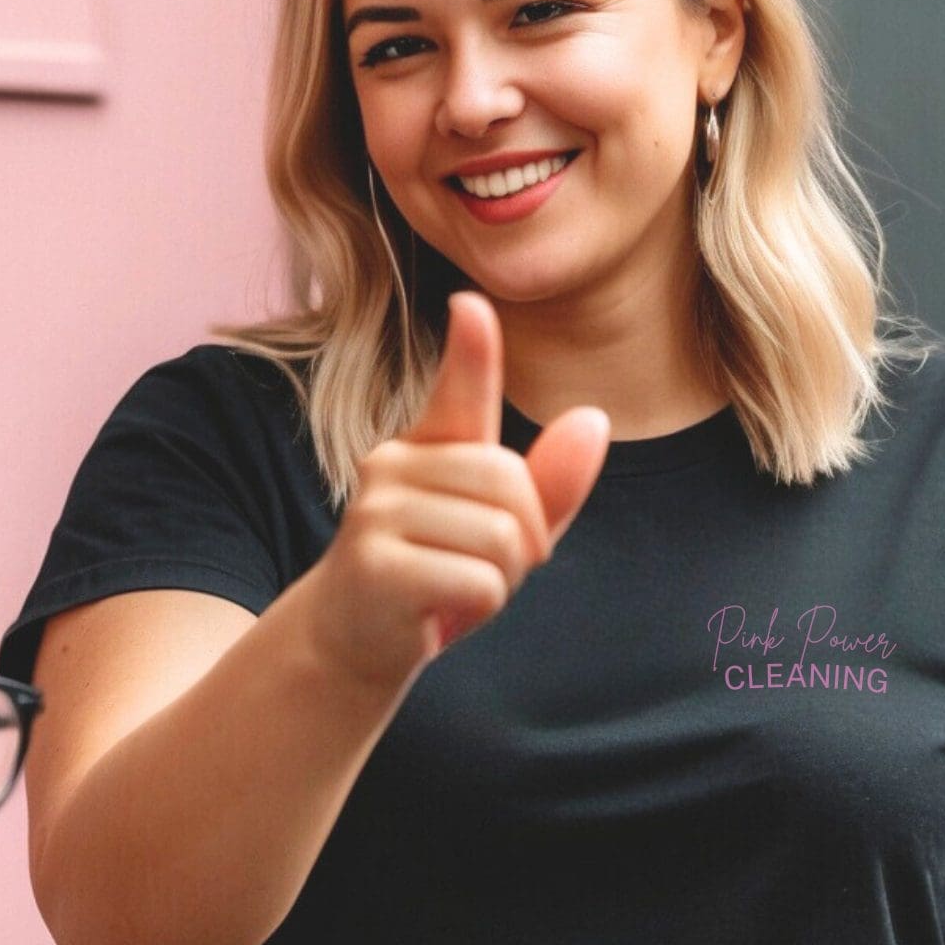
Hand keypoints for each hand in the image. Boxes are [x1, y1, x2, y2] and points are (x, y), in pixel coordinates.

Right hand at [299, 292, 610, 690]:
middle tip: (480, 569)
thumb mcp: (501, 529)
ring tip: (453, 588)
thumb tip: (592, 419)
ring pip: (500, 536)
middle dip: (524, 541)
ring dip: (500, 580)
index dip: (472, 350)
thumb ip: (549, 482)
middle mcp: (393, 463)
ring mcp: (377, 511)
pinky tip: (436, 612)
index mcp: (426, 445)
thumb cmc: (433, 574)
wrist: (353, 640)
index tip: (471, 303)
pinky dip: (478, 607)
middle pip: (511, 484)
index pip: (458, 387)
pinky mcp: (375, 562)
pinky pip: (479, 579)